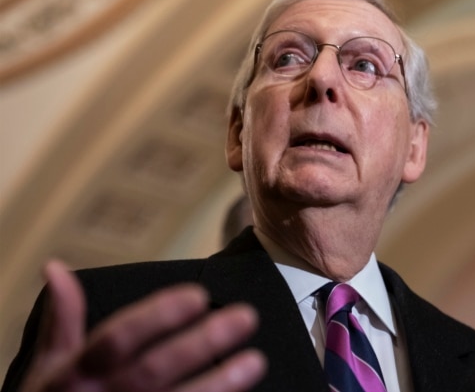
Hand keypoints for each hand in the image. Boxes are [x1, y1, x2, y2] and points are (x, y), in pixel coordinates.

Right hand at [19, 260, 266, 391]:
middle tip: (245, 317)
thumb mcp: (46, 365)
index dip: (158, 316)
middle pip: (157, 368)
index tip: (198, 295)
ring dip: (220, 383)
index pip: (119, 337)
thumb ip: (62, 317)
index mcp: (80, 371)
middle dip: (202, 343)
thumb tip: (56, 266)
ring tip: (256, 361)